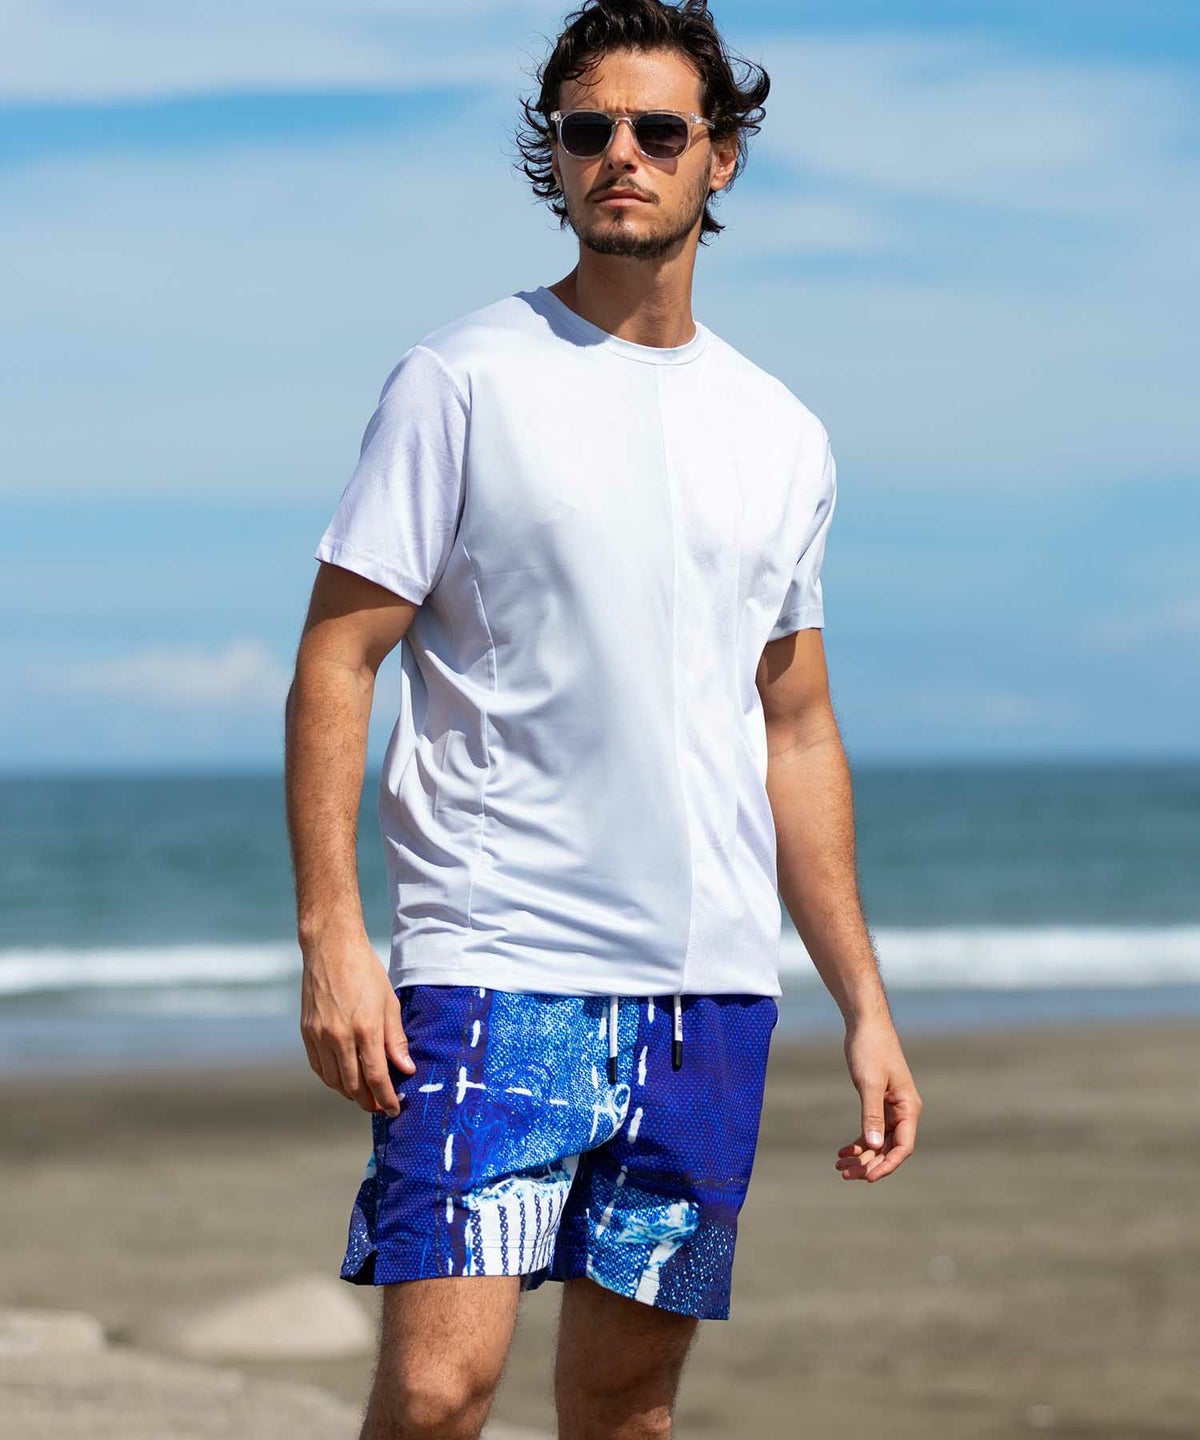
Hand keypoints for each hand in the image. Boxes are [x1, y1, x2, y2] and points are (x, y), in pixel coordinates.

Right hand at [299, 930, 415, 1114]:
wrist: (331, 948)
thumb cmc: (366, 971)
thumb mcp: (389, 1002)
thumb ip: (396, 1040)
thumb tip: (405, 1069)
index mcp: (366, 1029)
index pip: (377, 1078)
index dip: (387, 1099)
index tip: (395, 1109)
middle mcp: (340, 1037)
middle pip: (353, 1086)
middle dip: (369, 1101)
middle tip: (381, 1105)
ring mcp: (320, 1036)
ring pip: (334, 1081)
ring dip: (350, 1093)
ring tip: (364, 1093)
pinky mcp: (307, 1032)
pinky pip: (318, 1067)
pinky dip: (331, 1079)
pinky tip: (343, 1078)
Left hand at [836, 1015, 921, 1181]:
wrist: (866, 1024)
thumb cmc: (871, 1049)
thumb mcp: (869, 1083)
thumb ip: (872, 1115)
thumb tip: (873, 1145)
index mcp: (908, 1108)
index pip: (902, 1147)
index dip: (887, 1165)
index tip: (867, 1177)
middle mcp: (903, 1111)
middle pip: (889, 1148)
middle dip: (868, 1163)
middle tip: (844, 1173)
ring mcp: (891, 1108)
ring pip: (879, 1141)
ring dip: (861, 1155)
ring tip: (839, 1165)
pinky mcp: (878, 1102)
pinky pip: (872, 1129)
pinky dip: (858, 1141)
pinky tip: (843, 1150)